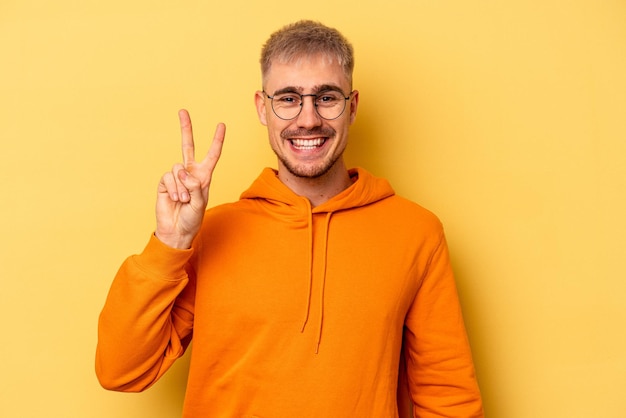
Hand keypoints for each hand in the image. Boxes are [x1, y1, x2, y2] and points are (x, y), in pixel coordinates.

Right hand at [154, 109, 224, 248]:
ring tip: (184, 200)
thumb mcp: (200, 203)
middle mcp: (190, 173)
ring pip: (178, 168)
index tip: (221, 125)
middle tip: (182, 111)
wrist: (176, 230)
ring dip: (183, 187)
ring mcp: (177, 177)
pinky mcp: (165, 182)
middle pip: (187, 146)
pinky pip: (169, 177)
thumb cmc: (192, 218)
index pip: (212, 154)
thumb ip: (195, 186)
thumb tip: (183, 171)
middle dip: (186, 128)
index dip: (217, 140)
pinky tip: (176, 199)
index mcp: (204, 176)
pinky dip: (174, 188)